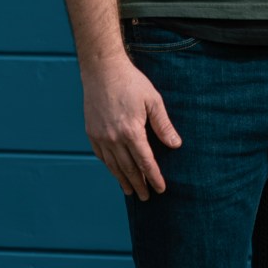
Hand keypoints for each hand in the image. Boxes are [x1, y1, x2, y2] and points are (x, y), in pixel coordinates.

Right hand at [81, 54, 181, 200]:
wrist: (102, 70)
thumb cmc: (131, 83)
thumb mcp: (153, 100)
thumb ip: (163, 125)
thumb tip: (175, 145)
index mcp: (131, 131)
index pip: (145, 161)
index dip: (153, 176)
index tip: (160, 189)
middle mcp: (114, 138)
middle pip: (129, 168)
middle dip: (139, 184)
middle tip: (146, 197)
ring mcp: (101, 137)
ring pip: (114, 165)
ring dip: (123, 180)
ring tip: (130, 191)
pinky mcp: (92, 133)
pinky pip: (101, 156)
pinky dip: (110, 167)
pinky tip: (115, 171)